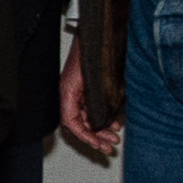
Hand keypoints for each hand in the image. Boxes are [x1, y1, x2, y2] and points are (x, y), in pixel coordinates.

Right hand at [58, 40, 118, 162]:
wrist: (96, 36)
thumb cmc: (90, 54)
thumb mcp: (93, 82)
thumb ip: (94, 104)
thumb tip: (100, 124)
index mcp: (68, 93)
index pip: (71, 123)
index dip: (85, 136)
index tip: (97, 144)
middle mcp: (72, 95)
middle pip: (81, 124)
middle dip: (96, 137)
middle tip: (109, 147)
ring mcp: (80, 93)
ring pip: (89, 118)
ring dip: (102, 130)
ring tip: (114, 137)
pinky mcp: (89, 90)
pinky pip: (95, 109)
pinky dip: (104, 118)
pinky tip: (115, 123)